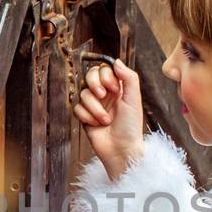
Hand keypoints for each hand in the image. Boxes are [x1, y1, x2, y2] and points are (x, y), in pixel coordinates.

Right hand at [74, 59, 143, 179]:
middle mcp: (104, 94)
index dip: (106, 75)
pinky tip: (96, 125)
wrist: (121, 150)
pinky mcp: (84, 116)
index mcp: (118, 88)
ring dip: (95, 108)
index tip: (113, 87)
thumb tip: (116, 61)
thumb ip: (129, 77)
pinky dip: (87, 117)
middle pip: (89, 75)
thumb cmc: (131, 127)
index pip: (104, 69)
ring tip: (106, 120)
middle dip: (94, 84)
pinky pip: (77, 108)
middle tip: (103, 96)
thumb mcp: (134, 99)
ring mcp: (93, 105)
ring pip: (83, 94)